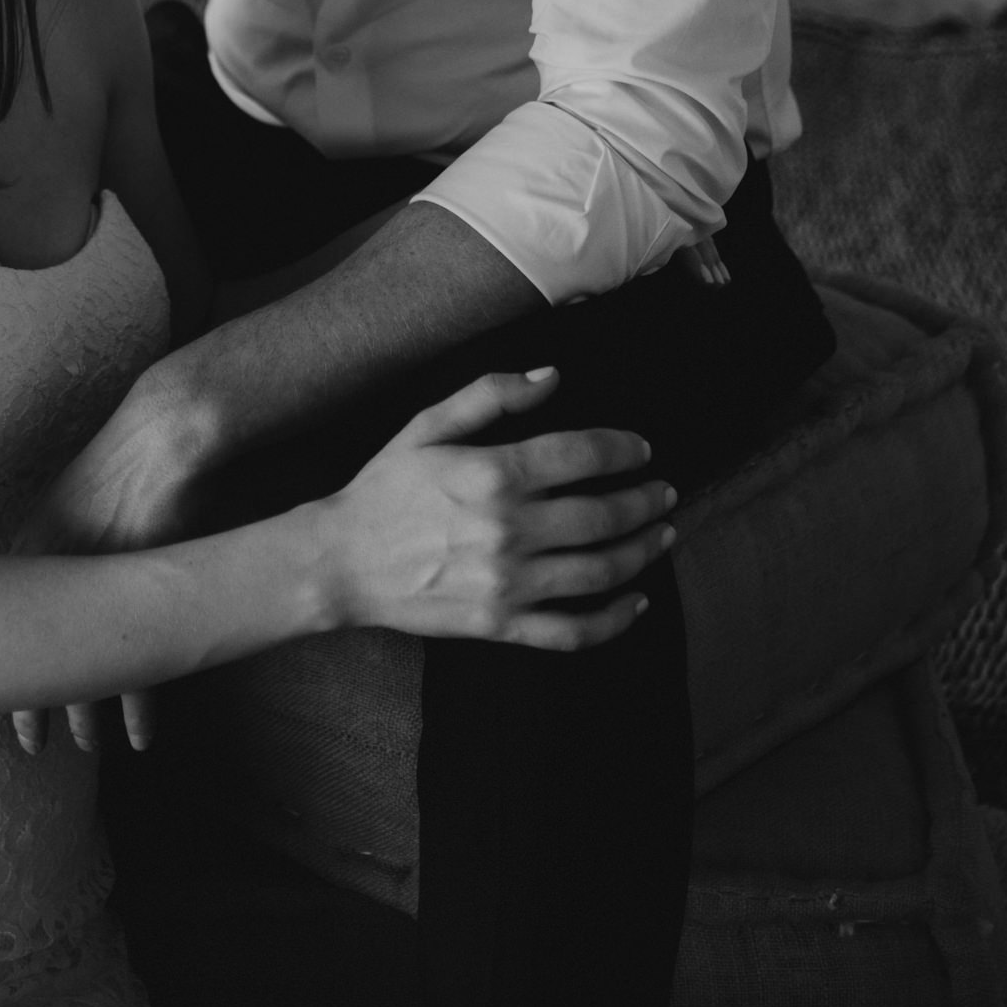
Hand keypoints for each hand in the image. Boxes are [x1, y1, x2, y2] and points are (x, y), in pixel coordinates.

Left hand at [6, 373, 206, 758]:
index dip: (0, 669)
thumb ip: (53, 541)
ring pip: (84, 668)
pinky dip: (139, 705)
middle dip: (33, 703)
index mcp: (31, 547)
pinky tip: (139, 735)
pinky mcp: (143, 594)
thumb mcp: (70, 499)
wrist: (165, 433)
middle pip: (33, 656)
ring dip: (86, 712)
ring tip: (88, 747)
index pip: (0, 625)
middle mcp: (53, 572)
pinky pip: (138, 667)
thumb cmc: (123, 460)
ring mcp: (97, 585)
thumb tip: (40, 579)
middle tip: (30, 745)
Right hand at [332, 366, 676, 647]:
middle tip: (664, 493)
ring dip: (643, 552)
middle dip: (646, 501)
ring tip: (661, 535)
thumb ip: (491, 395)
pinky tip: (637, 602)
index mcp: (493, 474)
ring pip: (601, 570)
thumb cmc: (385, 488)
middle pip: (604, 515)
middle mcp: (508, 529)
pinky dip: (615, 620)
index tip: (642, 450)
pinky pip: (574, 631)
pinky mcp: (501, 624)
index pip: (583, 455)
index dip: (624, 450)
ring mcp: (508, 582)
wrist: (342, 561)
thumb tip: (552, 375)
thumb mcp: (426, 426)